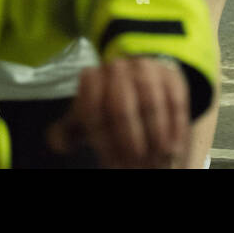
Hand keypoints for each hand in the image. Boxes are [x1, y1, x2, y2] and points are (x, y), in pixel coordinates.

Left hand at [46, 56, 189, 167]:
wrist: (138, 77)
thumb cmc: (107, 106)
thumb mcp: (85, 117)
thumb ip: (67, 131)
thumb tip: (58, 144)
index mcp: (91, 78)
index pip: (92, 111)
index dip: (102, 141)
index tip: (112, 163)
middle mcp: (117, 68)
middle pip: (121, 107)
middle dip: (129, 140)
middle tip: (136, 165)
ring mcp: (145, 68)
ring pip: (150, 103)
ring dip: (154, 135)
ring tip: (157, 160)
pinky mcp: (170, 74)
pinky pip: (175, 100)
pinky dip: (175, 127)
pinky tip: (173, 148)